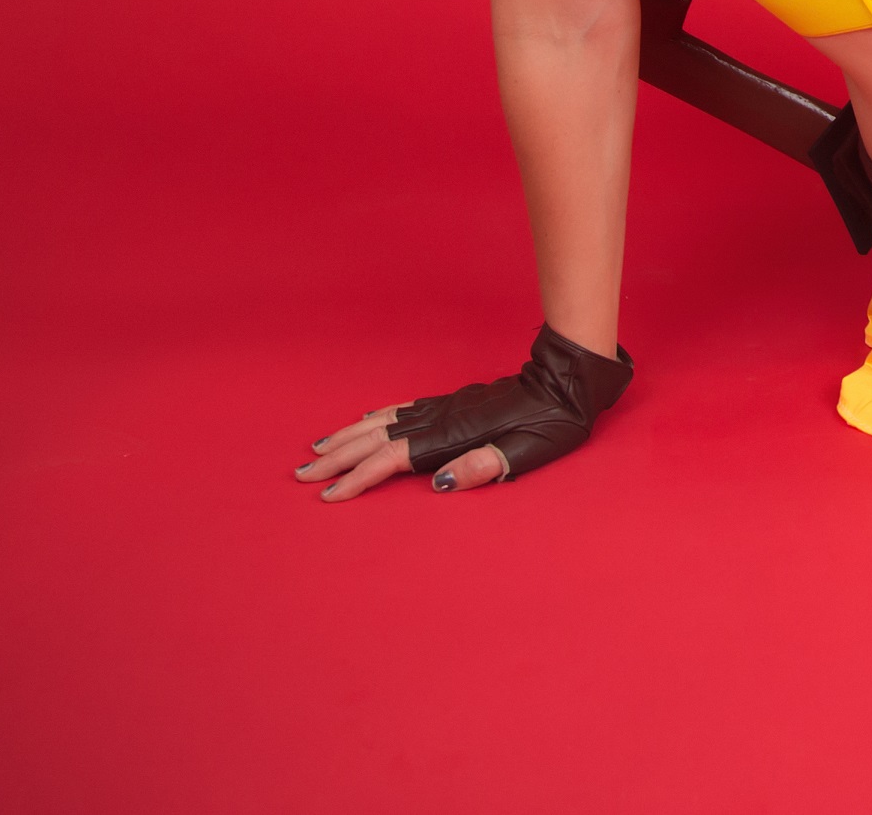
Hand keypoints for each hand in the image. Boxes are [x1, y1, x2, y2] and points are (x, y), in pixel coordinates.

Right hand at [288, 324, 633, 501]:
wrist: (569, 377)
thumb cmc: (555, 420)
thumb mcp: (531, 451)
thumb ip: (487, 467)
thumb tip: (441, 485)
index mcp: (458, 434)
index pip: (396, 459)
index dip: (361, 476)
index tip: (331, 495)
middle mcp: (444, 417)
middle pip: (379, 438)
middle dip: (340, 457)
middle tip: (302, 475)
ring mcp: (447, 406)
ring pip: (386, 421)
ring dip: (350, 435)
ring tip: (319, 450)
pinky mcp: (454, 401)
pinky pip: (403, 409)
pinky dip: (377, 417)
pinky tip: (365, 420)